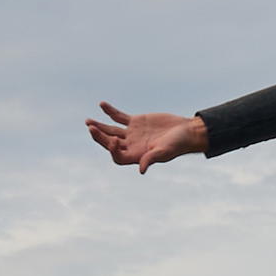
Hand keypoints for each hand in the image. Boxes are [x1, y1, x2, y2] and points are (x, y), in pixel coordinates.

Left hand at [86, 104, 208, 170]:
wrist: (187, 131)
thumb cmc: (178, 144)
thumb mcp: (165, 151)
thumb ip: (151, 158)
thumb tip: (141, 170)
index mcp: (137, 156)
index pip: (117, 156)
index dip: (112, 149)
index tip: (114, 140)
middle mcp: (132, 146)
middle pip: (110, 143)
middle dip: (100, 136)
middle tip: (91, 128)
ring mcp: (132, 133)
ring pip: (111, 130)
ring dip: (100, 126)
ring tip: (88, 121)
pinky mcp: (136, 121)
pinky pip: (119, 117)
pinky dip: (110, 112)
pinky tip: (102, 105)